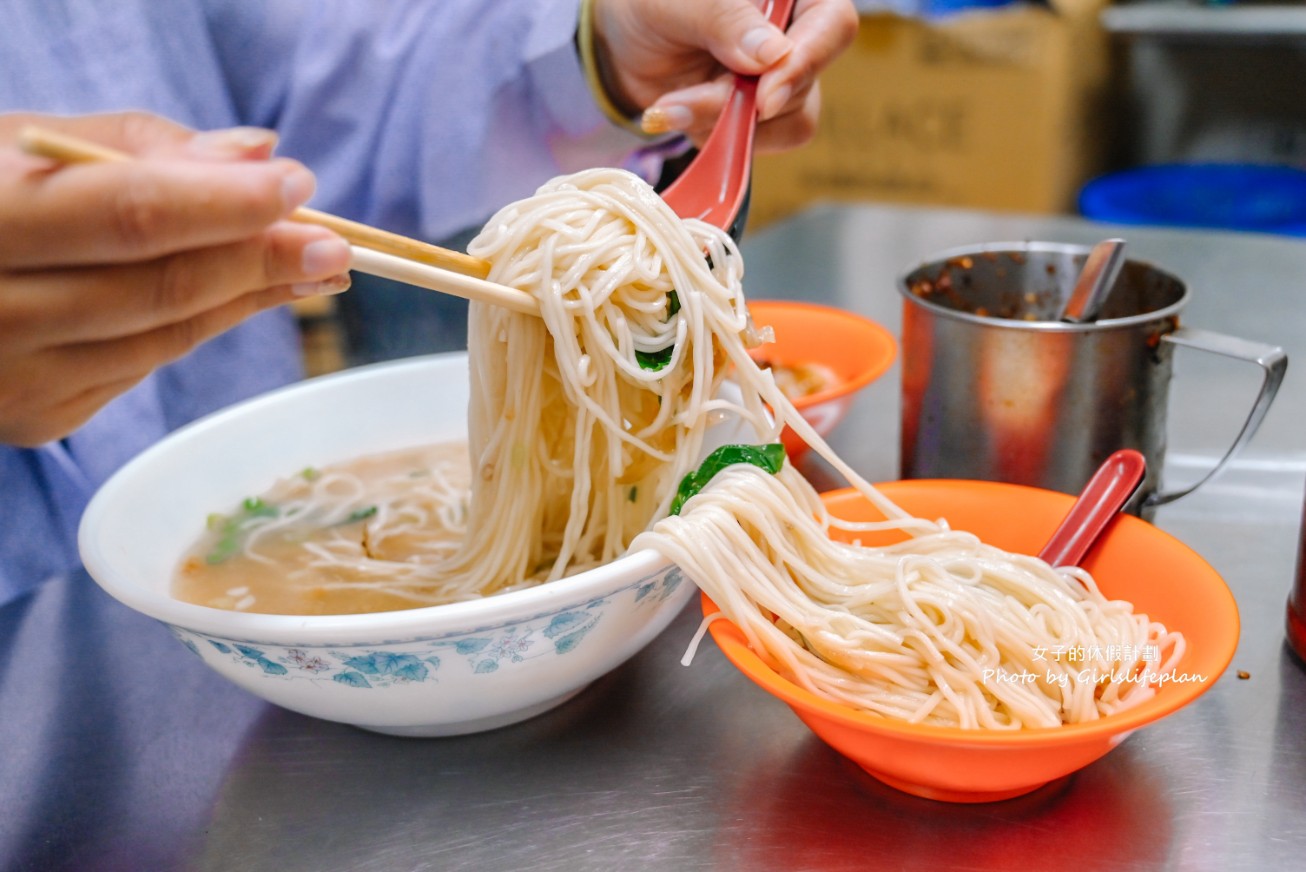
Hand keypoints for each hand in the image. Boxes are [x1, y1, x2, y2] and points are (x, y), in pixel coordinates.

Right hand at [0, 112, 352, 446]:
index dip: (223, 206)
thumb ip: (140, 146)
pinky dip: (205, 324)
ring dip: (253, 297)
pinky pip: (146, 363)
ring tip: (319, 266)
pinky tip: (251, 294)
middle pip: (160, 288)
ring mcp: (14, 377)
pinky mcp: (40, 415)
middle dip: (260, 260)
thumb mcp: (33, 145)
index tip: (299, 188)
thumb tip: (259, 154)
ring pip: (166, 335)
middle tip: (337, 242)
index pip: (127, 215)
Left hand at [591, 0, 857, 150]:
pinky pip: (760, 144)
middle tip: (681, 102)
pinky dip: (716, 138)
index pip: (833, 24)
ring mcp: (785, 79)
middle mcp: (799, 35)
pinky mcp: (765, 118)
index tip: (764, 97)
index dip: (806, 62)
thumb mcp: (674, 3)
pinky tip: (684, 114)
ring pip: (788, 122)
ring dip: (724, 123)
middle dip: (741, 102)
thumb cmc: (652, 6)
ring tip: (672, 104)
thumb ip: (723, 19)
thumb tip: (773, 56)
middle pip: (805, 82)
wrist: (624, 46)